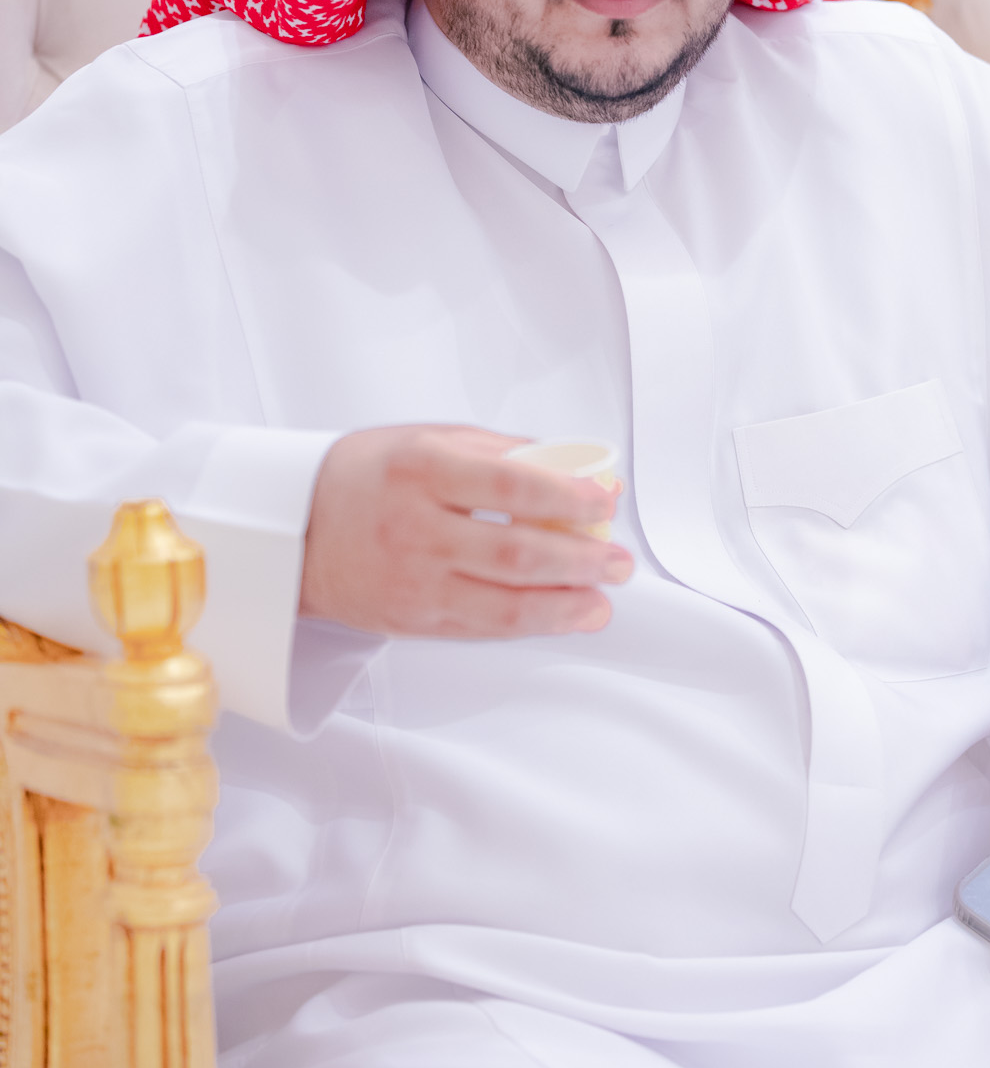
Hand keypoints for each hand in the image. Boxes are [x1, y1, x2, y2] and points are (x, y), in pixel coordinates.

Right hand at [299, 425, 629, 639]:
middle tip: (620, 562)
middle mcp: (415, 527)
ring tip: (602, 600)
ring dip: (565, 606)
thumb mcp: (431, 439)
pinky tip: (564, 614)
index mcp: (421, 469)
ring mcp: (412, 581)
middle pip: (516, 553)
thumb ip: (508, 454)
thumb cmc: (369, 475)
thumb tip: (585, 472)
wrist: (292, 530)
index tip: (605, 502)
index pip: (511, 485)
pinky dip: (531, 623)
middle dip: (581, 561)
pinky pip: (482, 627)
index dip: (567, 497)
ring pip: (503, 605)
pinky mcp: (411, 620)